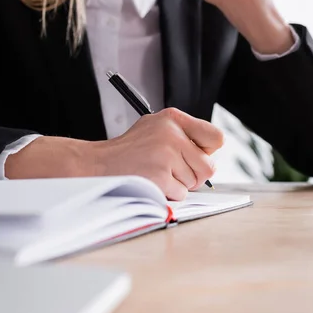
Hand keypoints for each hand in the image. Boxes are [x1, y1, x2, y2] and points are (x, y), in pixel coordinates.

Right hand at [6, 109, 223, 200]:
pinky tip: (150, 181)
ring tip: (155, 173)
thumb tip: (211, 157)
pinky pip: (181, 194)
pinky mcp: (160, 176)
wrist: (96, 164)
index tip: (196, 156)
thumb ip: (184, 137)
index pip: (216, 137)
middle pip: (208, 166)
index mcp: (173, 118)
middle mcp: (172, 133)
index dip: (208, 151)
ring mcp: (166, 155)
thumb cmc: (129, 152)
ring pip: (194, 182)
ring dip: (178, 184)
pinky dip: (168, 194)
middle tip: (171, 170)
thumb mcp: (155, 129)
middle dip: (194, 175)